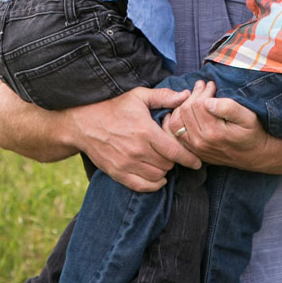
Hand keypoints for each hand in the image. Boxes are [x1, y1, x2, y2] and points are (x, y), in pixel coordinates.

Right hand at [66, 86, 201, 191]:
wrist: (84, 124)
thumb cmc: (114, 107)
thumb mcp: (138, 96)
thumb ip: (163, 97)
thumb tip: (186, 96)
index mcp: (146, 131)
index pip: (175, 151)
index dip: (189, 158)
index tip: (197, 162)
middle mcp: (138, 151)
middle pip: (168, 164)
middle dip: (174, 159)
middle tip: (172, 153)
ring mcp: (127, 164)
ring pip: (158, 176)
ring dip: (164, 170)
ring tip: (163, 161)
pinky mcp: (118, 174)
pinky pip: (143, 186)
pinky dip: (153, 184)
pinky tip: (156, 176)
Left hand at [163, 81, 271, 169]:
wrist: (255, 156)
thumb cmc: (253, 133)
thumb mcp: (248, 117)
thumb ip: (228, 107)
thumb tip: (208, 101)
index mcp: (214, 132)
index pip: (198, 104)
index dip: (204, 91)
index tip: (212, 84)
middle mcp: (200, 142)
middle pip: (185, 110)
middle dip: (194, 94)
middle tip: (203, 86)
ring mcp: (195, 148)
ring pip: (176, 121)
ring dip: (183, 105)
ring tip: (195, 96)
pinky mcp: (193, 151)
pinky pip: (176, 132)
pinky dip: (178, 118)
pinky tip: (187, 109)